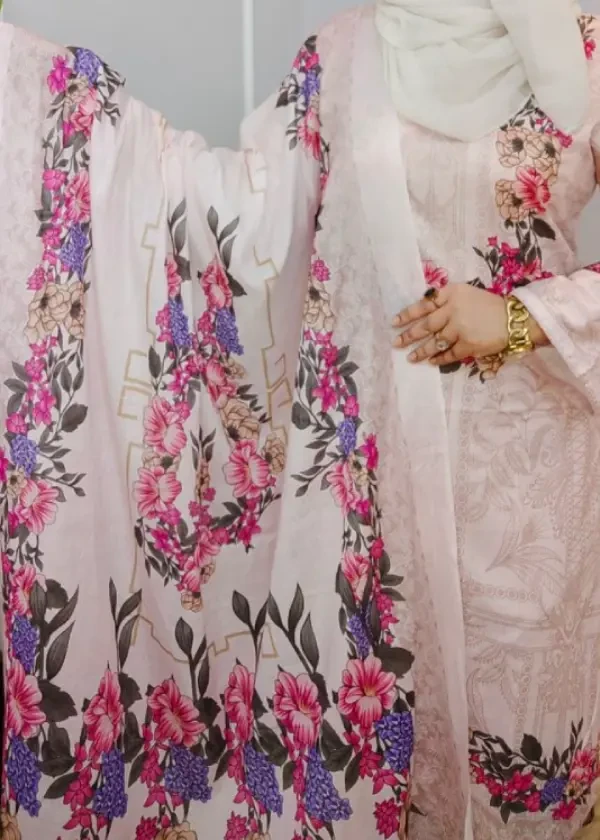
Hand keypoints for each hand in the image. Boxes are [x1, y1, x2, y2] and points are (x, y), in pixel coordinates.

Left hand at [393, 284, 507, 364]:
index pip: (424, 304)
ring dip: (421, 351)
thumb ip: (446, 300)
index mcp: (452, 293)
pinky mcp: (468, 344)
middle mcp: (454, 309)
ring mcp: (460, 328)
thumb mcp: (466, 294)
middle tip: (396, 343)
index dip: (407, 314)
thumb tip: (422, 314)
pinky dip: (439, 359)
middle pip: (425, 325)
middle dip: (408, 335)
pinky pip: (448, 354)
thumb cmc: (488, 306)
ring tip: (411, 357)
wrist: (514, 319)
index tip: (394, 323)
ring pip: (434, 342)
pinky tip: (431, 362)